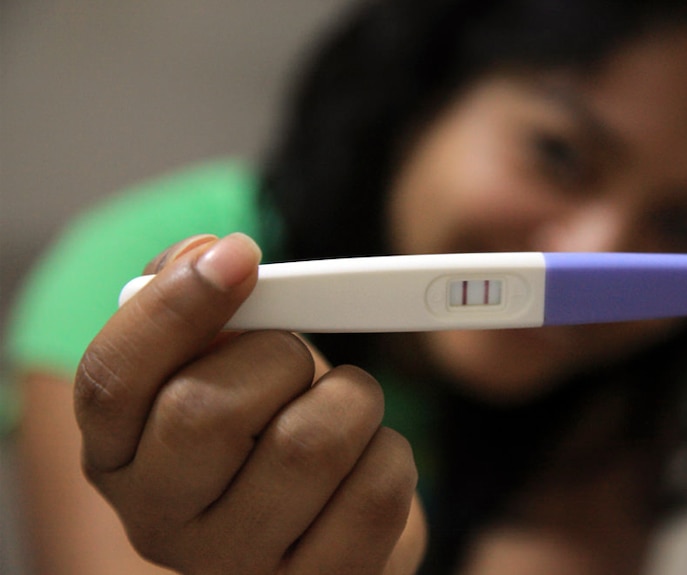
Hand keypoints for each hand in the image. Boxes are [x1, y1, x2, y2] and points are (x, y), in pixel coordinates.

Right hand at [74, 234, 425, 573]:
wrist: (315, 520)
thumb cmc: (265, 425)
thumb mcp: (220, 363)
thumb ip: (201, 304)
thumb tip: (211, 253)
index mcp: (118, 454)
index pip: (113, 379)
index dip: (175, 306)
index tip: (241, 253)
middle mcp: (160, 523)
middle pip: (206, 411)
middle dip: (278, 357)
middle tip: (297, 359)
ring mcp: (238, 567)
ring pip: (310, 445)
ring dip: (349, 400)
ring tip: (341, 411)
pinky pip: (376, 492)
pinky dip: (390, 454)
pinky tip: (366, 462)